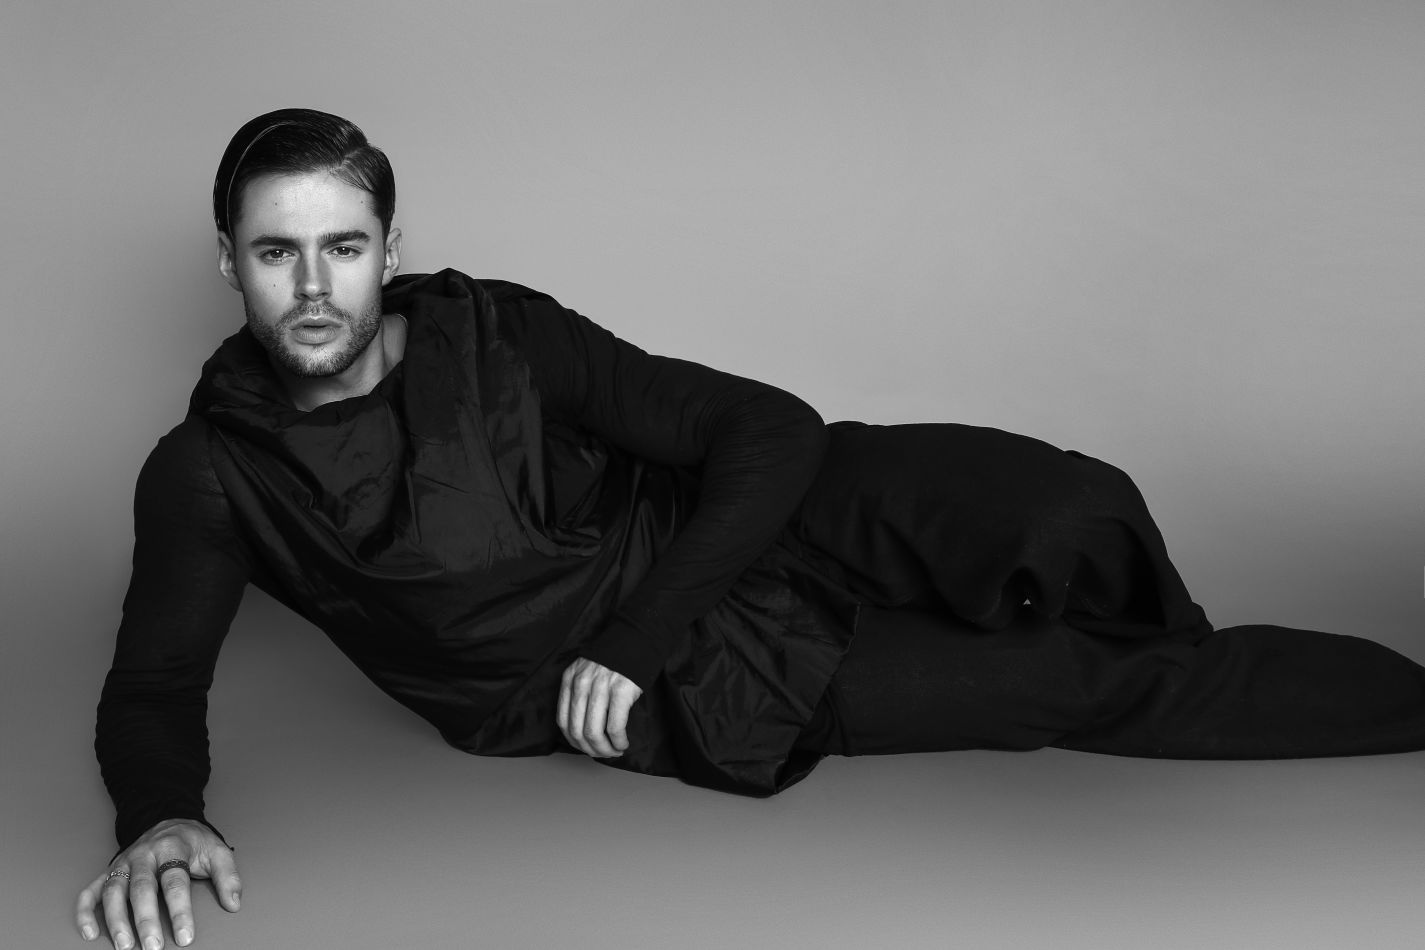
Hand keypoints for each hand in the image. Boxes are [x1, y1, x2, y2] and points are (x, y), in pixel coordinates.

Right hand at [76, 818, 239, 948]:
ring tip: (124, 946)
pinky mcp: (109, 870)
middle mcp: (144, 855)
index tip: (185, 937)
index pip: (176, 882)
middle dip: (146, 920)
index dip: (181, 911)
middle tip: (152, 947)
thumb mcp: (216, 851)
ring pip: (114, 891)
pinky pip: (90, 890)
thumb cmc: (193, 842)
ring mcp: (124, 863)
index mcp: (172, 848)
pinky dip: (85, 911)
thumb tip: (233, 904)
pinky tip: (90, 932)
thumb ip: (228, 876)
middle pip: (142, 888)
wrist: (169, 820)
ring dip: (116, 920)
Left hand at [557, 657, 642, 757]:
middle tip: (603, 753)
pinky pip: (615, 727)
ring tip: (615, 751)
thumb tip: (585, 729)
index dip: (574, 741)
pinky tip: (623, 743)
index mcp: (570, 679)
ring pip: (594, 733)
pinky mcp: (620, 692)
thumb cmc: (615, 660)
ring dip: (605, 749)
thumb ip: (581, 693)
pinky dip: (618, 741)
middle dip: (590, 749)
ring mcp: (600, 687)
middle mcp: (581, 684)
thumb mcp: (587, 671)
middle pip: (577, 731)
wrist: (638, 638)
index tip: (586, 747)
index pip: (563, 721)